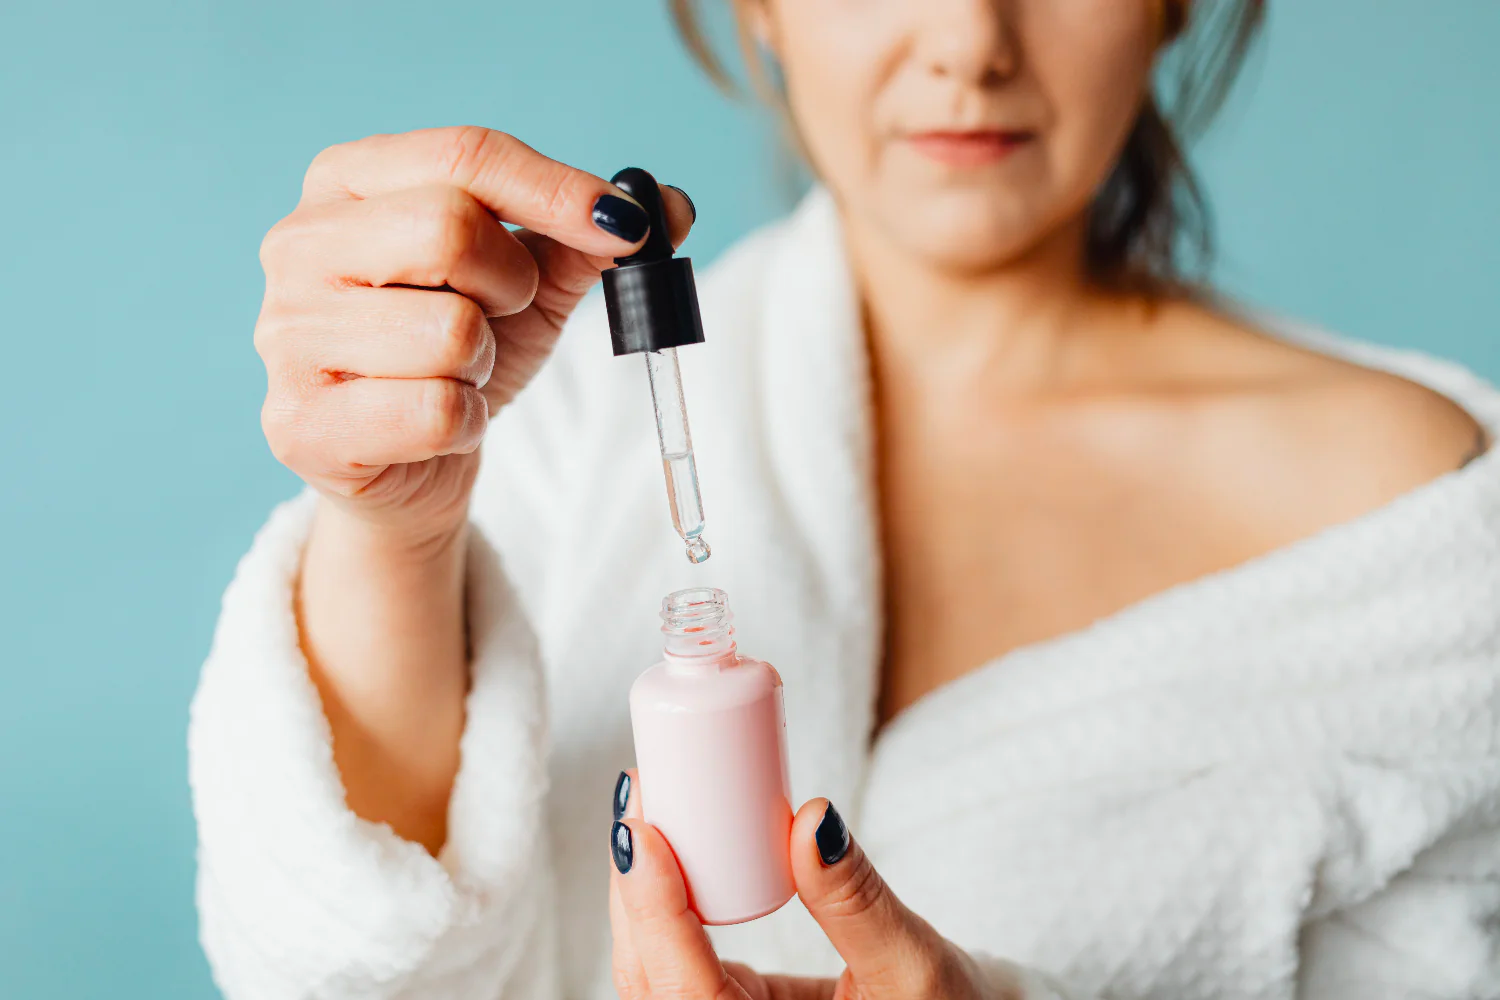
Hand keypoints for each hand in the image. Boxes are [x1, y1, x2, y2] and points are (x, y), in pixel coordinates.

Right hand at [254, 126, 694, 547]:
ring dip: (483, 362)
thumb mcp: (527, 284)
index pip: (464, 154)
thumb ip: (585, 238)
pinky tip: (440, 425)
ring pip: (448, 332)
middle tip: (503, 313)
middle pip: (446, 228)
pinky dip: (465, 423)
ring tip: (456, 373)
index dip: (558, 189)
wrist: (410, 469)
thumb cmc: (460, 356)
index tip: (627, 226)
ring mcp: (285, 335)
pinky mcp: (298, 424)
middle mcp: (297, 245)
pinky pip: (434, 412)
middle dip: (511, 282)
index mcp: (346, 180)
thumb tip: (671, 206)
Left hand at [608, 771, 1016, 999]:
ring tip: (645, 809)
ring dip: (642, 892)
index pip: (685, 995)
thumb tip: (814, 821)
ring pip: (653, 969)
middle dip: (634, 888)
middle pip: (649, 977)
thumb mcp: (914, 966)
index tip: (638, 836)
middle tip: (639, 799)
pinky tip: (664, 847)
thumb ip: (859, 902)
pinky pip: (677, 959)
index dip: (652, 914)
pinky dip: (664, 904)